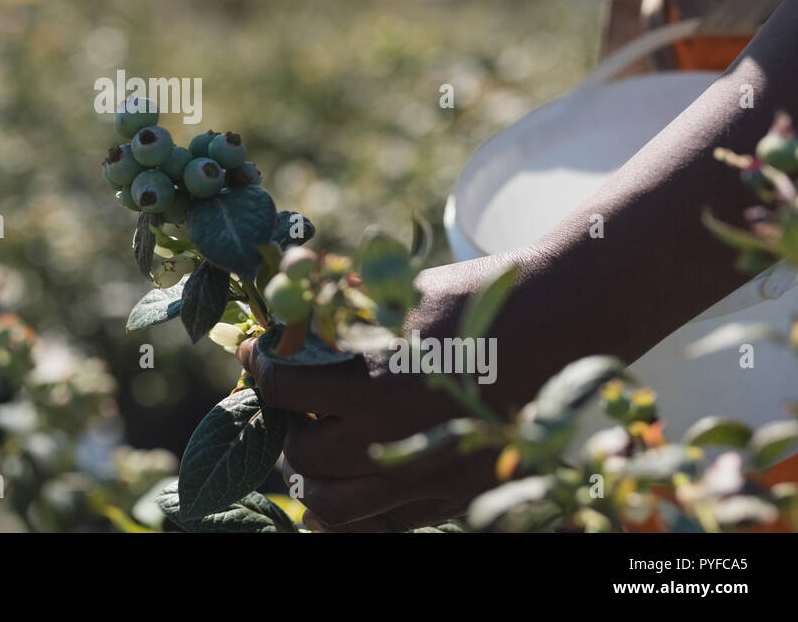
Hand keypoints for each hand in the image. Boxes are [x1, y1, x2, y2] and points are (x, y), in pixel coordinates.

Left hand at [237, 262, 513, 531]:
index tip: (259, 358)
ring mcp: (424, 474)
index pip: (281, 389)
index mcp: (370, 379)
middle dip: (288, 426)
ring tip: (319, 445)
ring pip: (331, 507)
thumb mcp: (395, 293)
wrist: (559, 321)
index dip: (260, 369)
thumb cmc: (473, 297)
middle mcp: (390, 435)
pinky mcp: (454, 495)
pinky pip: (382, 524)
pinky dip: (356, 507)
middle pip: (301, 454)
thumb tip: (283, 315)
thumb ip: (336, 315)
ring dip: (314, 477)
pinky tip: (357, 473)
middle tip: (298, 405)